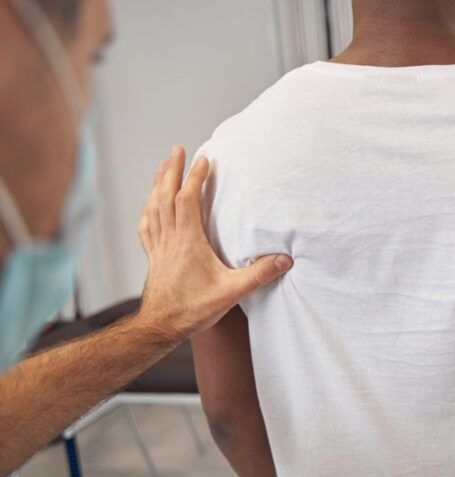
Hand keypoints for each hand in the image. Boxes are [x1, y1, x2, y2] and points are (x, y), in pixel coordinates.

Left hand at [137, 146, 291, 338]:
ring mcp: (158, 246)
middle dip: (171, 169)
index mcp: (187, 242)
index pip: (188, 200)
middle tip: (177, 149)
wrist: (161, 327)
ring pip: (153, 206)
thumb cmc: (193, 310)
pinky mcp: (153, 256)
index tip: (205, 159)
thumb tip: (285, 260)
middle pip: (166, 195)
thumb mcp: (231, 293)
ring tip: (163, 166)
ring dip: (158, 183)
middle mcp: (169, 239)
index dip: (195, 177)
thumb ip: (258, 275)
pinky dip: (149, 207)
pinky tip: (150, 204)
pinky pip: (147, 224)